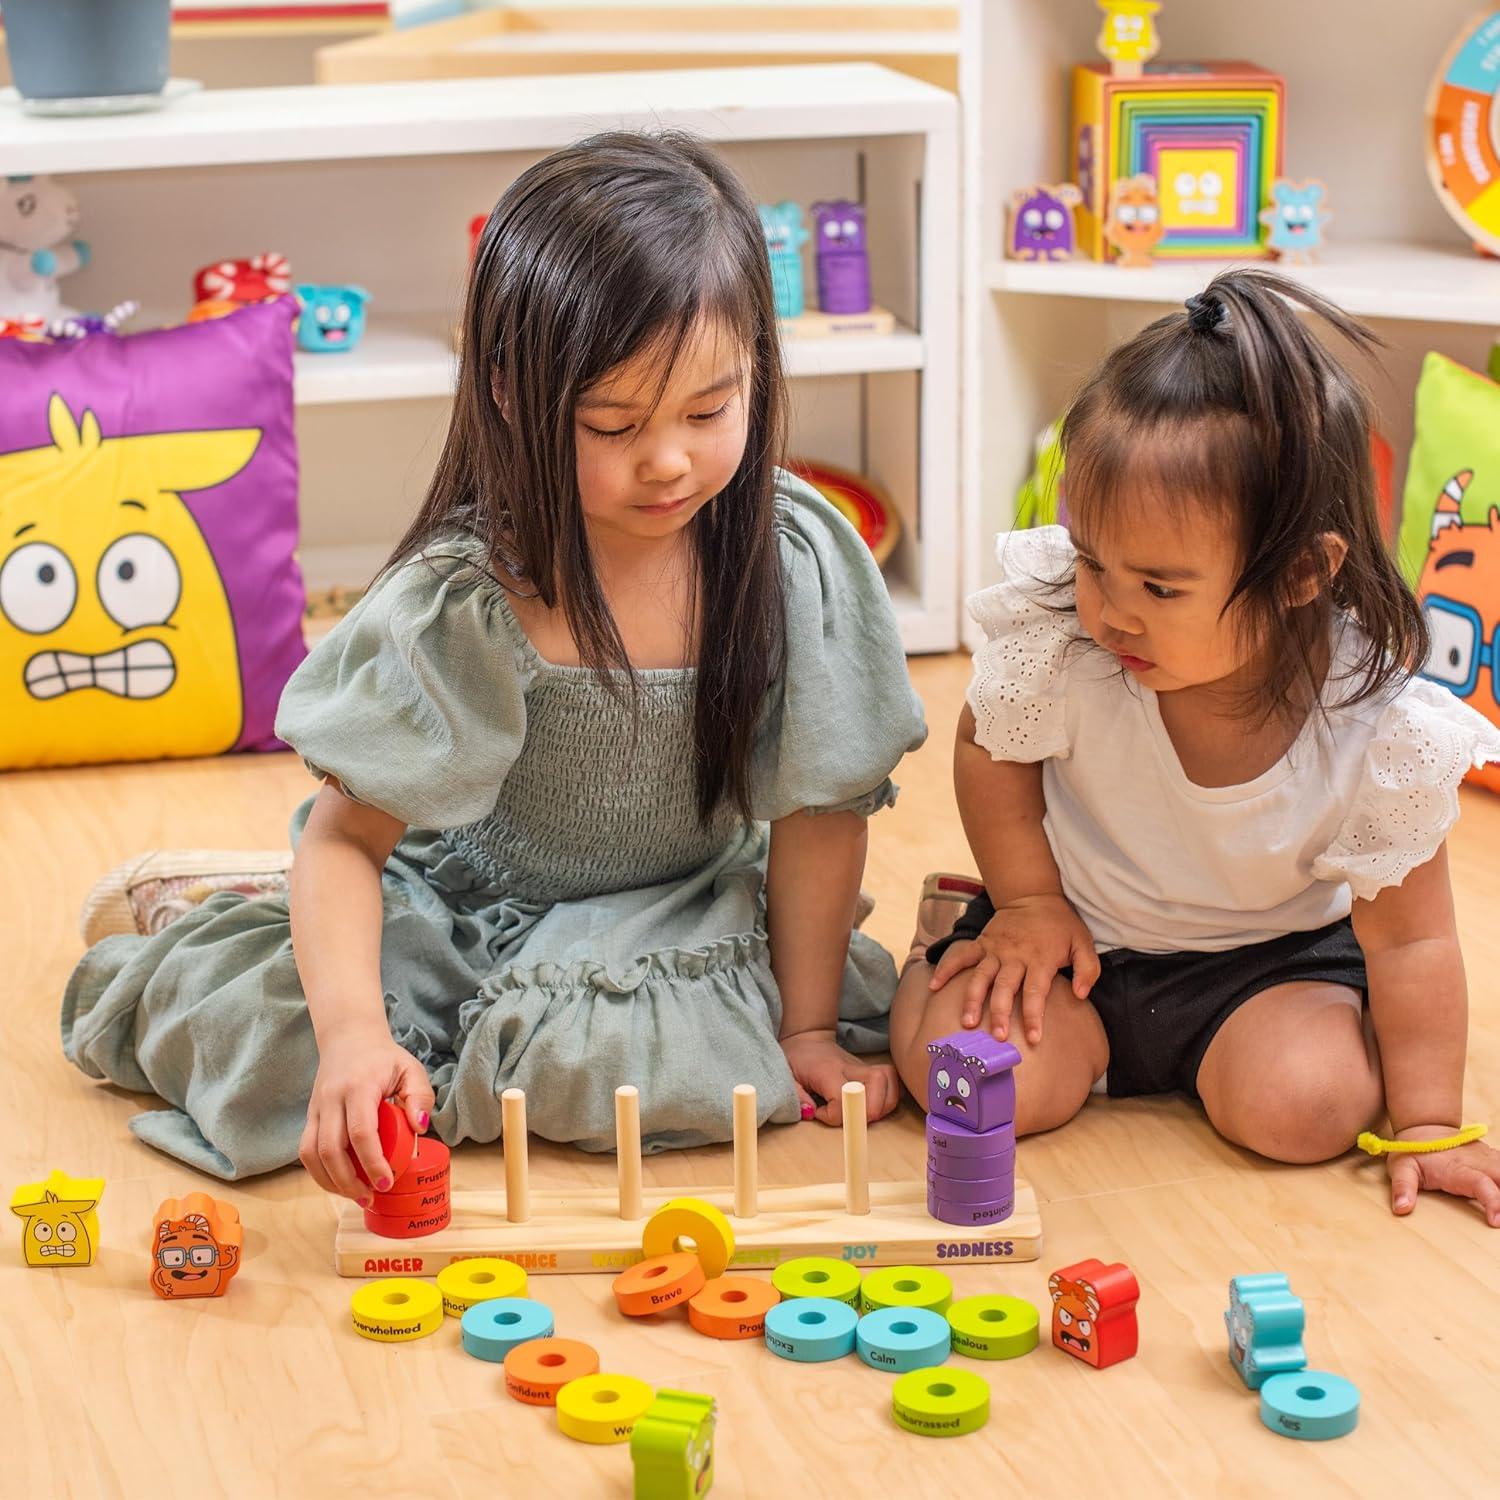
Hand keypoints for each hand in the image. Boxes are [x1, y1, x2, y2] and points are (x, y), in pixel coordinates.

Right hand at [300, 1020, 434, 1202]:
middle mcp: (332, 1098)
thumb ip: (421, 1096)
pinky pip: (306, 1150)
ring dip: (331, 1182)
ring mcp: (316, 1108)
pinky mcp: (309, 1116)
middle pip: (331, 1149)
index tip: (387, 1182)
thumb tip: (419, 1128)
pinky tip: (339, 1183)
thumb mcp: (411, 1068)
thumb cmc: (383, 1058)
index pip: (361, 1132)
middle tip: (371, 1198)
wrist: (348, 1038)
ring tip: (356, 1196)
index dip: (372, 1163)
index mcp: (359, 1087)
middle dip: (349, 1181)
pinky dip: (319, 1172)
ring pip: (312, 1154)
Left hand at [780, 1028, 900, 1125]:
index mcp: (827, 1070)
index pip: (844, 1095)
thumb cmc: (796, 1058)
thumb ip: (796, 1096)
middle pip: (878, 1083)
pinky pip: (893, 1082)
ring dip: (883, 1105)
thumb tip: (810, 1113)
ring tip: (863, 1115)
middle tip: (851, 1119)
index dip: (836, 1115)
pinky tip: (876, 1107)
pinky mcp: (872, 1070)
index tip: (820, 1113)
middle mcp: (850, 1067)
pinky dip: (891, 1097)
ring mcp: (863, 1067)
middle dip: (871, 1111)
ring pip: (890, 1081)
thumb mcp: (784, 1075)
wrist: (808, 1039)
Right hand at [928, 893, 1099, 1045]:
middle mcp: (1015, 956)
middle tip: (997, 1037)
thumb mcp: (1083, 943)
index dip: (1034, 1017)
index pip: (1036, 993)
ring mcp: (995, 949)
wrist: (1034, 895)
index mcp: (1040, 959)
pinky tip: (934, 986)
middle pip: (1005, 988)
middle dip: (1000, 1013)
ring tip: (967, 1021)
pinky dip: (947, 969)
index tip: (1032, 1039)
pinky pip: (961, 956)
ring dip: (973, 999)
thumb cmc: (1061, 924)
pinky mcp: (982, 943)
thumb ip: (1087, 970)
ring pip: (981, 977)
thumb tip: (1080, 995)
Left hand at [1386, 1126, 1499, 1226]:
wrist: (1425, 1127)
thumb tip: (1401, 1208)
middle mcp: (1477, 1163)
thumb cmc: (1414, 1150)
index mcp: (1456, 1168)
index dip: (1493, 1201)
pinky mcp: (1493, 1159)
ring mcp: (1487, 1159)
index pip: (1481, 1183)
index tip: (1495, 1220)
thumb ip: (1402, 1187)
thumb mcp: (1401, 1167)